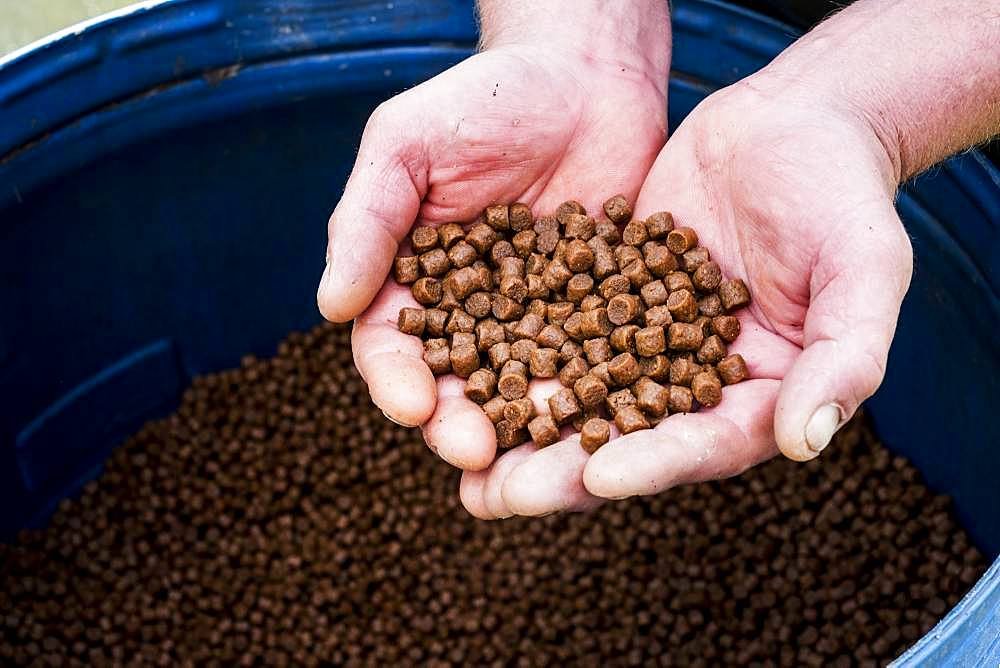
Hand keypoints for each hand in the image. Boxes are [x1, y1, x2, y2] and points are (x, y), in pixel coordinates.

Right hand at [317, 6, 669, 478]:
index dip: (396, 381)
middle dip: (461, 423)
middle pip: (458, 385)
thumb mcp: (408, 145)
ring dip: (528, 429)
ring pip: (526, 389)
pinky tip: (611, 421)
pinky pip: (599, 364)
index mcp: (412, 282)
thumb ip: (366, 221)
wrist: (585, 75)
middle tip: (476, 451)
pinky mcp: (602, 316)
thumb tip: (329, 307)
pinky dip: (602, 395)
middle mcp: (472, 315)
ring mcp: (540, 321)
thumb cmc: (485, 99)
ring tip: (539, 458)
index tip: (412, 406)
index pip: (392, 346)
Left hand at [462, 74, 912, 517]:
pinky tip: (461, 366)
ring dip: (521, 428)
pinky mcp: (606, 296)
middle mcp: (694, 380)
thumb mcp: (862, 269)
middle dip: (561, 470)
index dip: (652, 464)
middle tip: (497, 496)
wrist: (792, 125)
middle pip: (626, 438)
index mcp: (760, 395)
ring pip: (578, 393)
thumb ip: (845, 356)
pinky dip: (512, 351)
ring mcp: (645, 339)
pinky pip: (553, 328)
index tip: (594, 478)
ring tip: (460, 454)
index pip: (703, 443)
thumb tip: (805, 442)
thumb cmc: (841, 196)